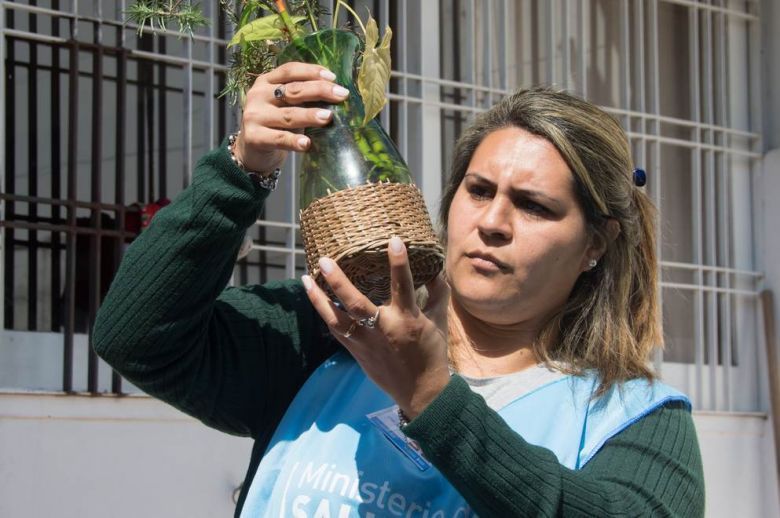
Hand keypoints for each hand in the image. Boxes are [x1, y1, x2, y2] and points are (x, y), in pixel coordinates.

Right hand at [234, 61, 350, 172]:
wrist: (253, 149)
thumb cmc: (276, 124)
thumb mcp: (286, 105)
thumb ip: (302, 97)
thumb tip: (336, 93)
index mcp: (266, 81)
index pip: (289, 70)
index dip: (311, 71)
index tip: (333, 77)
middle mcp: (258, 95)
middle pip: (292, 90)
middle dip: (319, 91)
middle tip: (341, 95)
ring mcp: (254, 116)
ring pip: (287, 115)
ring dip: (309, 115)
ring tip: (328, 117)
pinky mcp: (254, 137)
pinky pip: (279, 138)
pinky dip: (294, 141)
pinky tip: (307, 143)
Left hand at [302, 237, 450, 419]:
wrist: (421, 392)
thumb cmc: (431, 354)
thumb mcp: (439, 321)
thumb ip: (437, 293)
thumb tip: (436, 269)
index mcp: (407, 319)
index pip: (403, 285)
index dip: (398, 263)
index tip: (393, 240)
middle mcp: (383, 329)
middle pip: (356, 304)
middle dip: (338, 282)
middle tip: (323, 260)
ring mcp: (366, 342)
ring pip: (337, 319)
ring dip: (319, 299)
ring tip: (306, 279)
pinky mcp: (357, 352)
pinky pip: (337, 331)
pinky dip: (325, 314)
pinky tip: (316, 298)